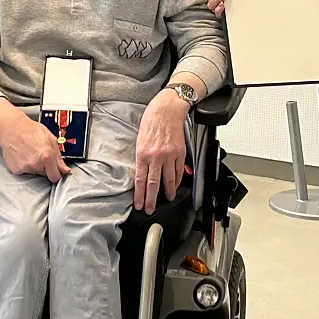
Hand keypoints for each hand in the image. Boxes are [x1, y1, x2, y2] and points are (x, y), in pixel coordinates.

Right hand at [0, 99, 70, 182]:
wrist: (11, 127)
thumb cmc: (29, 129)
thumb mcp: (50, 138)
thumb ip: (58, 156)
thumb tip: (65, 169)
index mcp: (47, 156)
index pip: (55, 177)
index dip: (57, 173)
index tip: (56, 171)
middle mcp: (36, 164)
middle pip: (45, 175)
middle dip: (45, 167)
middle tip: (40, 154)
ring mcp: (25, 168)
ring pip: (35, 173)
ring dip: (35, 166)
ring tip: (30, 152)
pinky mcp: (16, 169)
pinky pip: (24, 171)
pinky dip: (25, 165)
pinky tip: (23, 155)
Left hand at [134, 89, 188, 213]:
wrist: (167, 108)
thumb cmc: (151, 120)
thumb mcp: (140, 139)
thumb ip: (142, 156)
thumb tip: (142, 171)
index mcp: (143, 153)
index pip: (140, 180)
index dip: (140, 195)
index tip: (139, 204)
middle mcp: (156, 156)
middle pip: (154, 184)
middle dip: (151, 199)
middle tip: (150, 209)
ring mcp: (169, 156)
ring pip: (169, 180)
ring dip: (168, 192)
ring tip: (167, 199)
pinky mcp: (180, 153)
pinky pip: (179, 171)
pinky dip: (178, 180)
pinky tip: (176, 184)